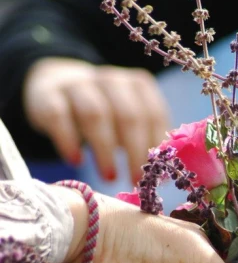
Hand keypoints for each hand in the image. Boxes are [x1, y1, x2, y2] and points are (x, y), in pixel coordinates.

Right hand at [23, 58, 168, 182]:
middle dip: (134, 150)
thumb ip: (146, 139)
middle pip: (127, 114)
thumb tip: (163, 174)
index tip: (156, 174)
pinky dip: (69, 140)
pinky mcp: (48, 95)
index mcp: (137, 85)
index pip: (153, 114)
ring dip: (105, 150)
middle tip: (135, 181)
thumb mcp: (128, 121)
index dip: (154, 146)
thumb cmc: (106, 115)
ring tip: (110, 177)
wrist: (57, 87)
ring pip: (94, 114)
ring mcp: (78, 85)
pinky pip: (59, 116)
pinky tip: (76, 161)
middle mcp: (110, 80)